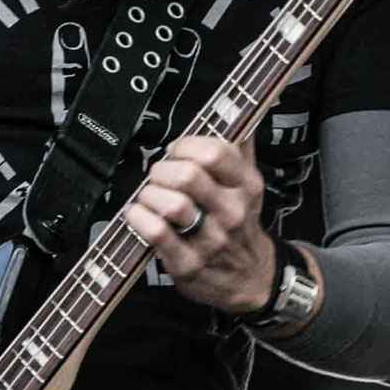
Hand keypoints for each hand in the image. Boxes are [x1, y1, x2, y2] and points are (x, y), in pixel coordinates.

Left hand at [122, 135, 276, 313]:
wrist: (252, 278)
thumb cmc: (241, 227)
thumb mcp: (249, 186)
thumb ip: (240, 148)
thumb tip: (235, 111)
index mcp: (245, 186)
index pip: (215, 151)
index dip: (186, 144)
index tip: (176, 150)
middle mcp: (231, 212)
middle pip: (188, 175)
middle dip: (162, 169)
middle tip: (158, 175)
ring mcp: (210, 240)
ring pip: (171, 204)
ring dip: (149, 194)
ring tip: (148, 196)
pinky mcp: (188, 263)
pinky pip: (156, 233)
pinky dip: (139, 218)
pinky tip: (137, 213)